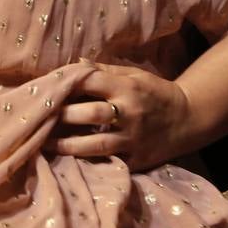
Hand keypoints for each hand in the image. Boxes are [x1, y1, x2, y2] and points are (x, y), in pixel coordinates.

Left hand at [51, 62, 195, 171]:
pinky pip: (110, 162)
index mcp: (126, 88)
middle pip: (91, 114)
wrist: (189, 119)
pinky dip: (90, 163)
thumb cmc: (155, 92)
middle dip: (63, 115)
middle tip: (38, 117)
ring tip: (44, 144)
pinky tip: (68, 163)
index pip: (92, 82)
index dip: (68, 83)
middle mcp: (129, 113)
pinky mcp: (137, 159)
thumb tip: (73, 64)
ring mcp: (133, 139)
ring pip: (96, 144)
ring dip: (68, 145)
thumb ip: (104, 70)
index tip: (47, 87)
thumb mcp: (134, 75)